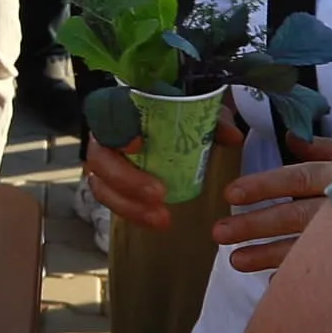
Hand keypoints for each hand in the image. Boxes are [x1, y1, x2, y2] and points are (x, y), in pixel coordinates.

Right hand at [83, 112, 235, 232]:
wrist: (173, 129)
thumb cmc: (180, 116)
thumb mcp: (200, 112)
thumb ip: (213, 120)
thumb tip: (232, 137)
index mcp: (121, 110)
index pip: (107, 117)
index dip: (117, 131)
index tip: (138, 144)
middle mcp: (106, 138)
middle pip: (100, 159)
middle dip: (126, 179)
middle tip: (159, 194)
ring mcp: (105, 165)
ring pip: (102, 187)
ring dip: (129, 205)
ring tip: (161, 218)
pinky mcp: (112, 186)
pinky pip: (115, 203)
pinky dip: (134, 214)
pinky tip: (157, 222)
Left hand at [214, 135, 331, 274]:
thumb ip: (324, 147)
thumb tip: (290, 139)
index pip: (295, 179)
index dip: (263, 186)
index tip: (230, 194)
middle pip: (291, 216)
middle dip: (253, 226)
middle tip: (218, 234)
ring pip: (302, 248)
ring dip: (266, 255)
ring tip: (235, 261)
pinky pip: (325, 272)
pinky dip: (298, 277)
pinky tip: (272, 283)